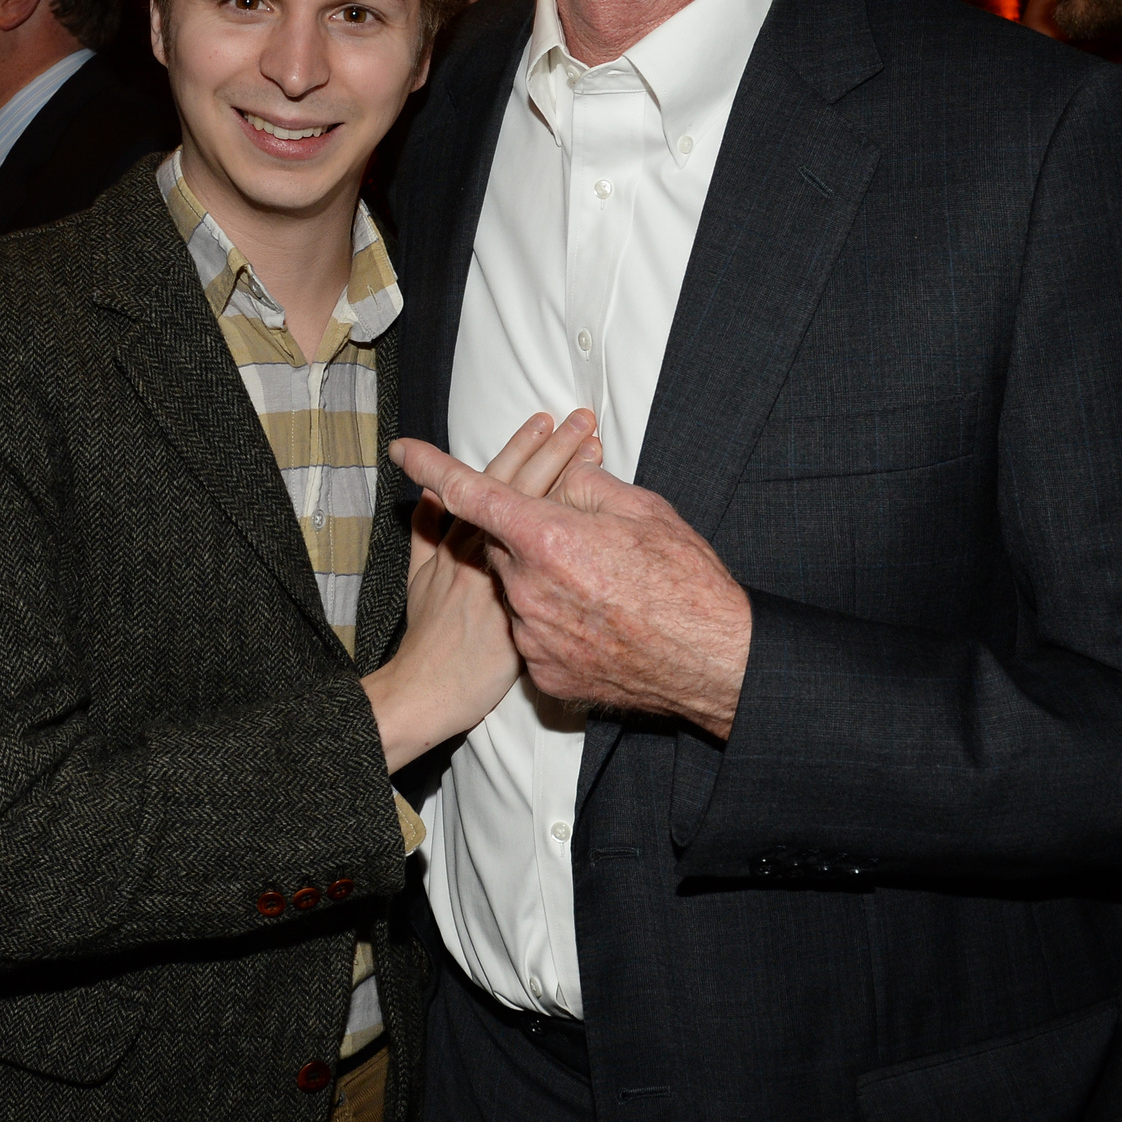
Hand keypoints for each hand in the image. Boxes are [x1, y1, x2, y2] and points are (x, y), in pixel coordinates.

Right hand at [363, 410, 600, 773]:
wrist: (438, 693)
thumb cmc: (431, 638)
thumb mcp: (420, 582)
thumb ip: (429, 535)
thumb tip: (433, 498)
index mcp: (466, 543)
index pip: (486, 484)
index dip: (513, 448)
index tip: (539, 420)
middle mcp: (496, 560)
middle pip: (527, 491)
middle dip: (552, 449)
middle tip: (578, 419)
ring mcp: (523, 589)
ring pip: (555, 521)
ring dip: (575, 478)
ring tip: (596, 444)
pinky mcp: (548, 613)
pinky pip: (579, 565)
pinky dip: (594, 527)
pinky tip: (607, 507)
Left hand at [389, 438, 750, 739]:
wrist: (717, 663)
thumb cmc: (687, 583)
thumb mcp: (642, 512)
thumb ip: (586, 486)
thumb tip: (560, 471)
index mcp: (547, 538)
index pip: (472, 493)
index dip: (433, 467)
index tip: (404, 451)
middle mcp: (528, 588)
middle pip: (503, 542)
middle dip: (530, 529)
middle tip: (576, 533)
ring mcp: (532, 633)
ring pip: (516, 587)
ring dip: (543, 575)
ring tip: (598, 581)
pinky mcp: (544, 670)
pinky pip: (532, 628)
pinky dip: (554, 616)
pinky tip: (593, 616)